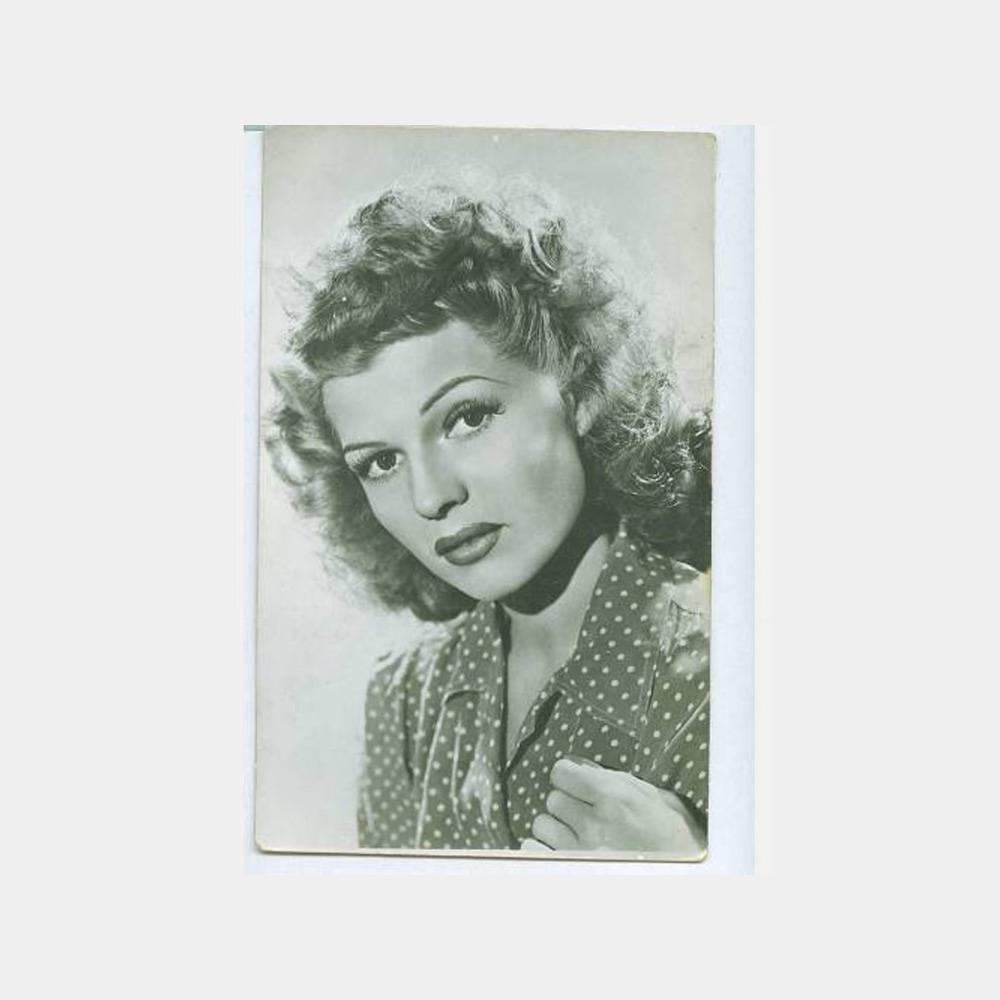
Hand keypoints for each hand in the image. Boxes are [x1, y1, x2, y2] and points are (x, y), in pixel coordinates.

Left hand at [521, 757, 705, 856]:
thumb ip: (617, 779)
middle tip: (584, 812)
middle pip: (553, 798)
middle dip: (567, 802)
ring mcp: (580, 852)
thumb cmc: (675, 836)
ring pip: (542, 824)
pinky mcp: (571, 872)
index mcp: (615, 798)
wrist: (687, 878)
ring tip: (576, 834)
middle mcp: (594, 823)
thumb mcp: (654, 797)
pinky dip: (541, 849)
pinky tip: (558, 850)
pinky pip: (533, 851)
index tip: (577, 783)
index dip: (569, 776)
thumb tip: (582, 766)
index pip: (561, 772)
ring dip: (556, 827)